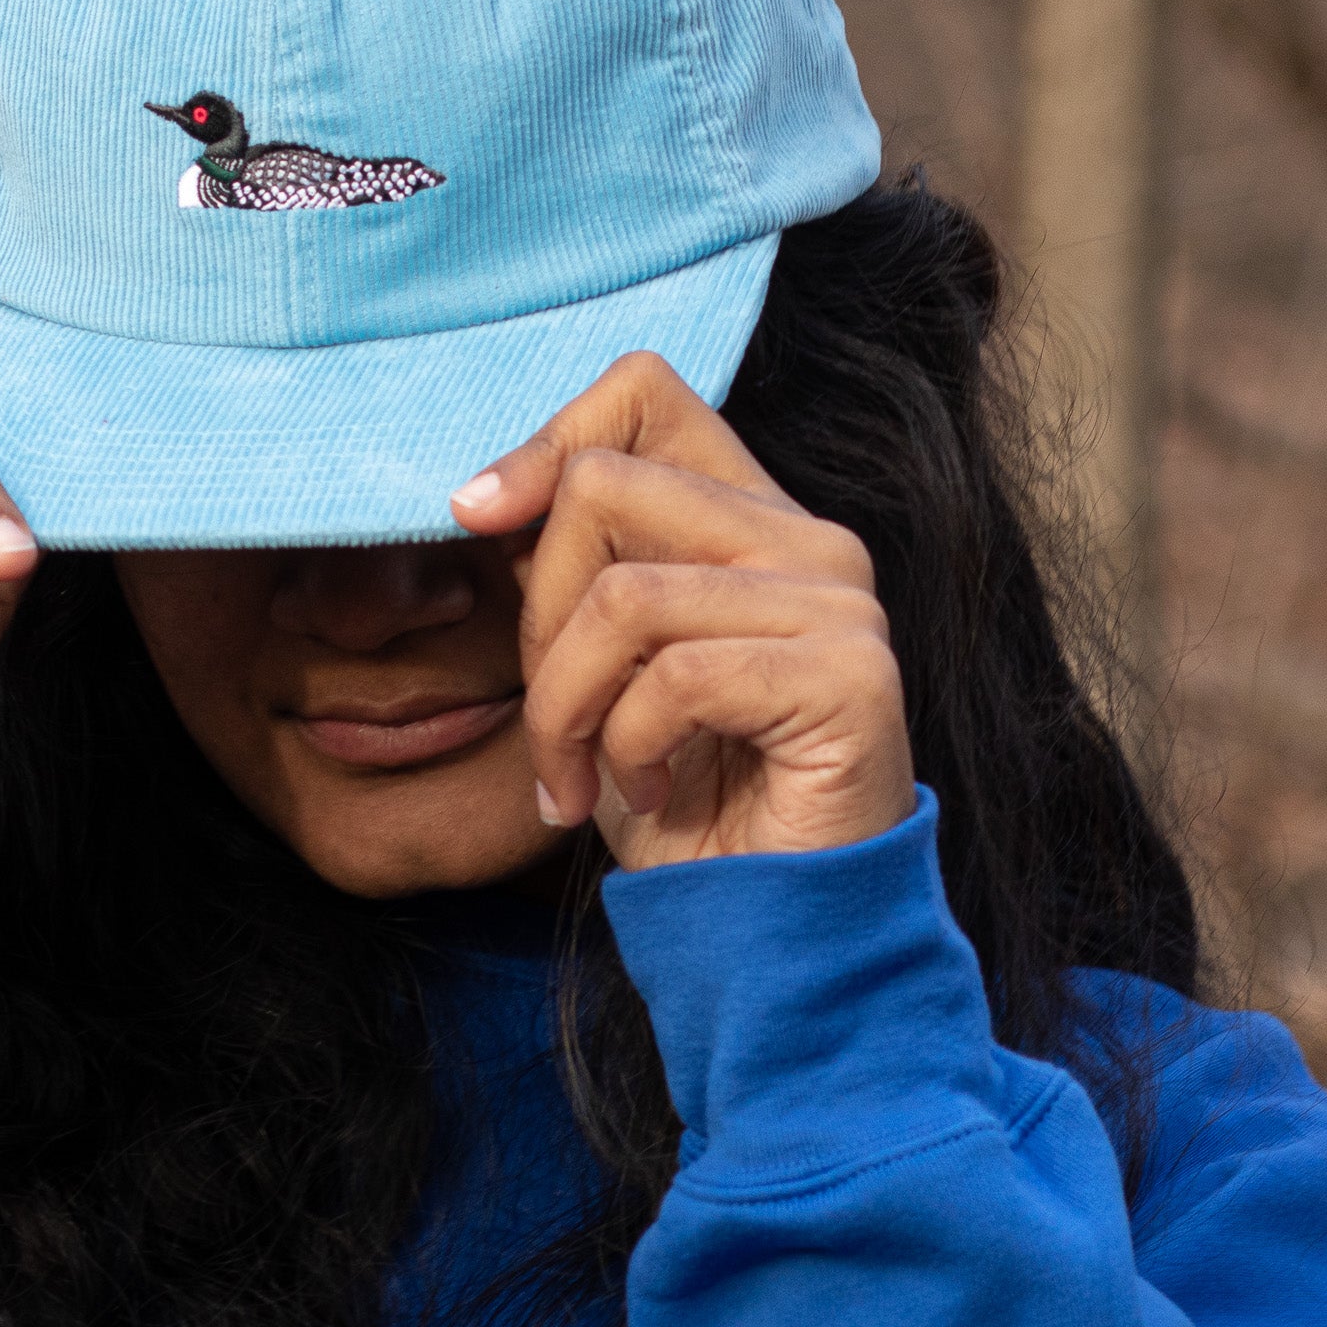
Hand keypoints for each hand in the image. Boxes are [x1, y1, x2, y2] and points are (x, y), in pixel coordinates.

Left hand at [450, 353, 913, 870]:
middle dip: (538, 615)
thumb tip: (485, 498)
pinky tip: (649, 791)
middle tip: (554, 719)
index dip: (544, 442)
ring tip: (580, 772)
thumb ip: (570, 567)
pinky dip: (627, 747)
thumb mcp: (597, 663)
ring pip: (621, 594)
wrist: (768, 933)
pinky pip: (676, 676)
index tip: (477, 518)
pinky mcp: (850, 676)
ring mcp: (840, 602)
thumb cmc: (680, 796)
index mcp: (750, 515)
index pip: (643, 393)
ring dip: (566, 705)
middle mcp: (809, 537)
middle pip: (601, 488)